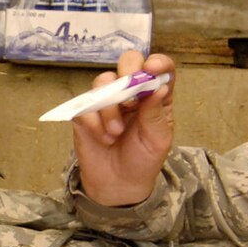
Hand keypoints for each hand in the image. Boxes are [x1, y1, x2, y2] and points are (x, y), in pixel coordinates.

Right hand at [72, 50, 177, 207]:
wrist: (118, 184)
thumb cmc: (143, 160)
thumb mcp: (157, 140)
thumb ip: (155, 113)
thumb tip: (158, 87)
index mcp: (155, 96)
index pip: (161, 69)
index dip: (158, 63)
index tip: (152, 69)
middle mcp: (132, 92)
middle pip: (129, 62)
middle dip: (128, 71)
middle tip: (130, 95)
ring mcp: (107, 99)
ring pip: (104, 81)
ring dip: (110, 108)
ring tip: (115, 133)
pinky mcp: (86, 111)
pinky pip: (85, 103)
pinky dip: (94, 122)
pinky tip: (103, 138)